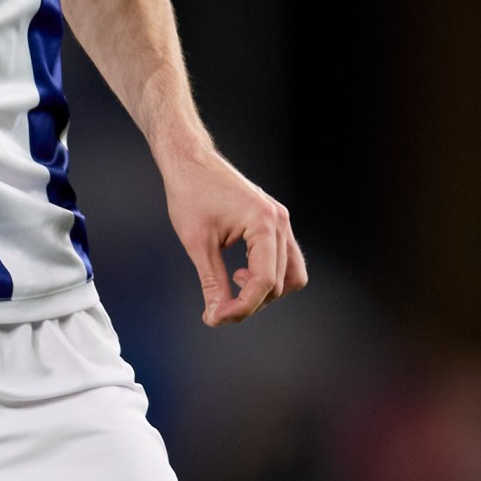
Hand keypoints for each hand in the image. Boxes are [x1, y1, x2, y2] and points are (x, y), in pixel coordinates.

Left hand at [163, 148, 306, 327]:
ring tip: (232, 284)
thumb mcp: (198, 244)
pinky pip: (283, 259)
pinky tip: (237, 272)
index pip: (264, 281)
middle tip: (217, 308)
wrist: (190, 162)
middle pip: (279, 283)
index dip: (241, 307)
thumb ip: (212, 282)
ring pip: (291, 275)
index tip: (214, 318)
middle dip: (250, 302)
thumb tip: (217, 315)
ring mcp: (280, 221)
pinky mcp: (274, 222)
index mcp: (264, 223)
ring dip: (264, 290)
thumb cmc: (190, 194)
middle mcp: (279, 222)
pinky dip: (265, 274)